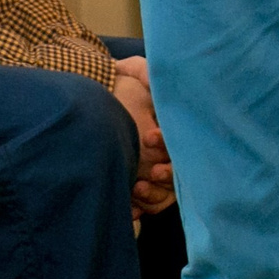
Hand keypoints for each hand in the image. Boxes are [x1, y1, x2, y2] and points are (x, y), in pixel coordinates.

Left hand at [109, 55, 174, 216]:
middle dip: (168, 172)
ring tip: (137, 187)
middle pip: (180, 169)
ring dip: (156, 193)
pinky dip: (143, 207)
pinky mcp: (143, 186)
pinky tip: (131, 207)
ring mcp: (157, 168)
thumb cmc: (117, 85)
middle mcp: (168, 149)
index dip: (167, 140)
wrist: (97, 101)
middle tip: (152, 171)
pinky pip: (151, 205)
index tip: (150, 136)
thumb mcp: (133, 71)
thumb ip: (145, 70)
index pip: (180, 138)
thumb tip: (154, 79)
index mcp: (171, 125)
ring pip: (168, 192)